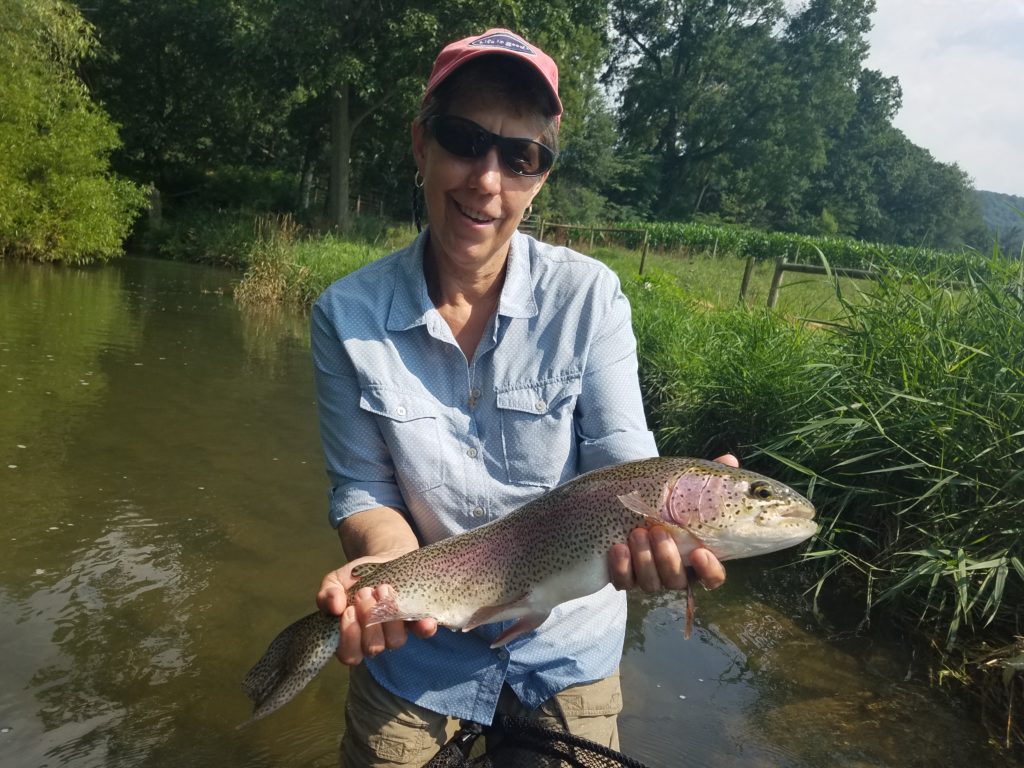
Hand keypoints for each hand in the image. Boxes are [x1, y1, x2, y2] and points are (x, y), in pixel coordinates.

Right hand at [316, 554, 437, 665]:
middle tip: (365, 593)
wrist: (383, 559)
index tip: (349, 610)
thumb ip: (328, 593)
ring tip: (383, 589)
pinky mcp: (417, 620)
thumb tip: (334, 606)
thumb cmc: (357, 576)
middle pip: (373, 647)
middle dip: (368, 620)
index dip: (349, 637)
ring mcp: (397, 632)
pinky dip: (424, 628)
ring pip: (395, 641)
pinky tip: (426, 620)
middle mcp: (375, 640)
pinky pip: (423, 632)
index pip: (349, 655)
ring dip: (389, 616)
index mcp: (352, 637)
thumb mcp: (336, 581)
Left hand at [607, 453, 737, 592]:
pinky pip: (623, 583)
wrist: (620, 502)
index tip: (700, 552)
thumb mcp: (682, 487)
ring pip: (651, 584)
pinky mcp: (623, 576)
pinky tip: (617, 548)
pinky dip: (621, 567)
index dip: (709, 570)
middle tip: (657, 530)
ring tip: (636, 532)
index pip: (711, 577)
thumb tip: (730, 460)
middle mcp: (672, 570)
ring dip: (644, 560)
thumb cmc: (661, 498)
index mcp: (693, 555)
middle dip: (667, 558)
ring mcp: (647, 575)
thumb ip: (707, 479)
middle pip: (677, 580)